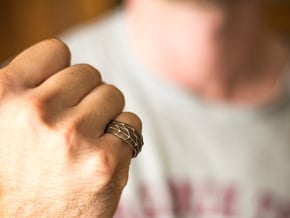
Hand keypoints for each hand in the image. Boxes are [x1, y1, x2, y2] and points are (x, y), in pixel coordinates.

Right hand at [0, 39, 141, 216]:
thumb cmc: (21, 170)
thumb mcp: (7, 121)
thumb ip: (32, 87)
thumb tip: (63, 62)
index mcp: (4, 95)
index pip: (56, 50)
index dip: (63, 70)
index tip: (63, 90)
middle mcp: (36, 113)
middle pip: (89, 73)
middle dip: (86, 96)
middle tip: (72, 125)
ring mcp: (73, 136)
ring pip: (113, 95)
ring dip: (106, 115)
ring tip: (84, 143)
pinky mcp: (106, 160)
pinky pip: (131, 122)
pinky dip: (124, 136)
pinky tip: (102, 156)